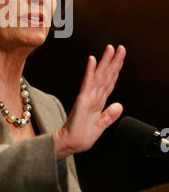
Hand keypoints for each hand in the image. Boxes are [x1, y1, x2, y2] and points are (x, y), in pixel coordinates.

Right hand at [54, 44, 125, 159]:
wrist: (70, 144)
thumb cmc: (81, 136)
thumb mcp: (101, 126)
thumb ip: (109, 115)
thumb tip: (119, 105)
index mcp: (98, 101)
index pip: (110, 82)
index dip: (116, 69)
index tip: (121, 58)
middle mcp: (94, 96)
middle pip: (106, 75)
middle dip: (113, 61)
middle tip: (120, 48)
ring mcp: (88, 96)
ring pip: (98, 75)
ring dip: (104, 61)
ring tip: (109, 49)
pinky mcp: (82, 100)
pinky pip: (88, 83)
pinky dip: (90, 71)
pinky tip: (92, 60)